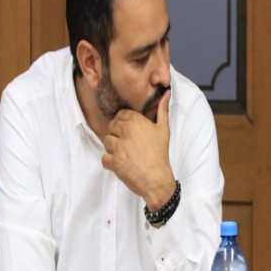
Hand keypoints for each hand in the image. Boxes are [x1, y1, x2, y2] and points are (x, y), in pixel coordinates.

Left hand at [103, 90, 175, 210]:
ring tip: (127, 155)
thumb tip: (166, 93)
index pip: (120, 115)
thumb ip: (162, 110)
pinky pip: (104, 158)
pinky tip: (123, 164)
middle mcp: (124, 131)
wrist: (157, 178)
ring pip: (106, 142)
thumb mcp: (164, 130)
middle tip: (130, 146)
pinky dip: (111, 163)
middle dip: (118, 136)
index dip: (124, 124)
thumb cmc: (160, 154)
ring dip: (113, 148)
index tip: (131, 133)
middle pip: (111, 127)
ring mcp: (117, 147)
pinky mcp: (113, 161)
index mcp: (135, 121)